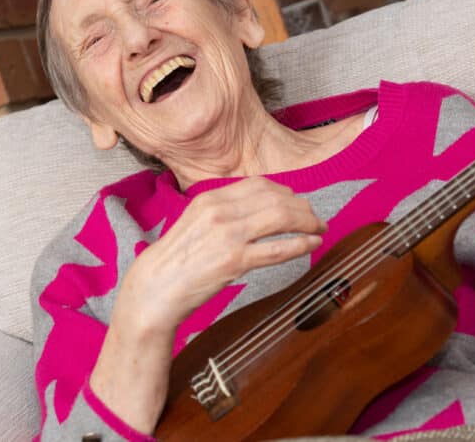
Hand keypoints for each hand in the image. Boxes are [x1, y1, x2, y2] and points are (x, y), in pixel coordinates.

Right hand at [90, 177, 325, 433]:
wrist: (155, 289)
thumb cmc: (175, 260)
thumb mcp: (194, 222)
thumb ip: (222, 212)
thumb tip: (257, 208)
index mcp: (210, 199)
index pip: (259, 185)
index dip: (284, 192)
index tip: (296, 201)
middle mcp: (221, 211)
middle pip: (276, 198)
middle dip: (301, 207)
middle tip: (314, 217)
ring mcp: (229, 236)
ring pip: (281, 218)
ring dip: (307, 222)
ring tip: (319, 229)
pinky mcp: (235, 261)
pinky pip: (278, 248)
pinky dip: (301, 244)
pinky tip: (312, 244)